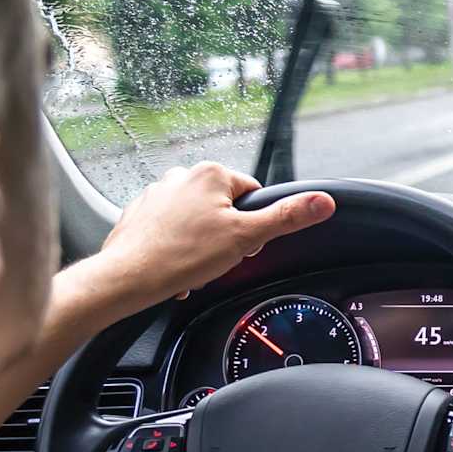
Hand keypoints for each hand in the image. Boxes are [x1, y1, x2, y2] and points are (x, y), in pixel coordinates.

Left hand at [94, 162, 332, 304]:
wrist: (128, 277)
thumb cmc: (183, 256)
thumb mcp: (247, 238)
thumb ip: (287, 217)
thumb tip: (324, 201)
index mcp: (211, 173)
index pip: (252, 195)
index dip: (252, 225)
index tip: (240, 246)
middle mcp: (182, 175)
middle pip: (223, 208)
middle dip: (224, 236)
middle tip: (215, 258)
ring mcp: (157, 193)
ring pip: (196, 220)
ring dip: (200, 243)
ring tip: (191, 265)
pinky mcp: (140, 213)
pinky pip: (170, 229)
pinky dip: (176, 246)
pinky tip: (174, 265)